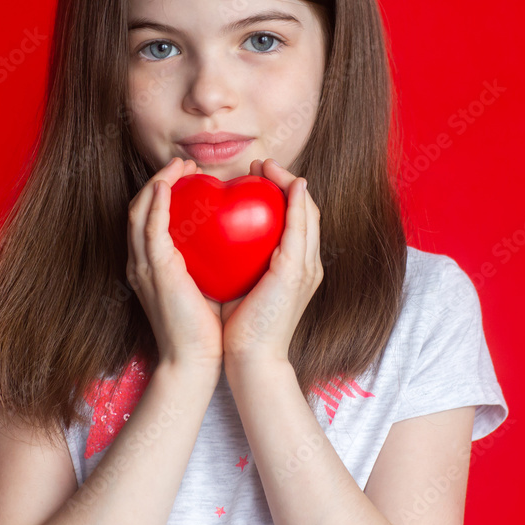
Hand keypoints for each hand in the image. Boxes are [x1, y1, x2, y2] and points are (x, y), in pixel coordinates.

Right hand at [126, 157, 222, 373]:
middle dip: (159, 181)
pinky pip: (149, 229)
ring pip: (139, 212)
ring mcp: (143, 267)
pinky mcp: (153, 271)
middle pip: (140, 209)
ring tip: (178, 166)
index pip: (152, 221)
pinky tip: (166, 186)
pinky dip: (155, 204)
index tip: (190, 177)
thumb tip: (237, 242)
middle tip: (184, 164)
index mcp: (153, 267)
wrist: (196, 362)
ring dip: (157, 183)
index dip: (165, 194)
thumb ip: (213, 263)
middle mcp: (142, 264)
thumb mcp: (208, 287)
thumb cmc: (207, 331)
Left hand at [220, 158, 323, 369]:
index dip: (282, 194)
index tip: (257, 177)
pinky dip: (297, 203)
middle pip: (307, 211)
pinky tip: (289, 185)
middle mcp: (307, 266)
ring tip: (269, 167)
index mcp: (295, 269)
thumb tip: (215, 241)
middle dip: (288, 181)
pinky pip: (300, 228)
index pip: (295, 222)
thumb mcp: (240, 286)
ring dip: (292, 184)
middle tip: (262, 165)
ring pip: (309, 214)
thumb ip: (236, 262)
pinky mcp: (296, 271)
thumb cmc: (240, 328)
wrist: (250, 359)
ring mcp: (306, 268)